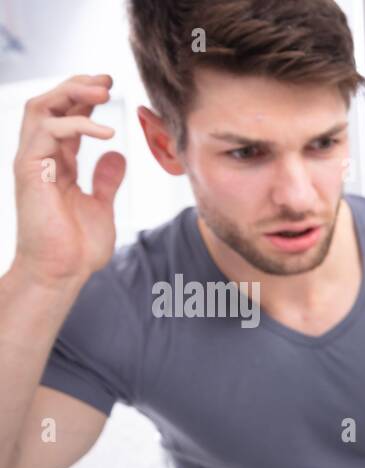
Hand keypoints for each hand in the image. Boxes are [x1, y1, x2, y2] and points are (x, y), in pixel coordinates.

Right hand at [12, 74, 125, 288]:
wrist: (61, 273)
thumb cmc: (77, 247)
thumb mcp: (100, 205)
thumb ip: (105, 179)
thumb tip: (117, 155)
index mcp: (56, 162)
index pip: (65, 116)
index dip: (84, 97)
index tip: (110, 86)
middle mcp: (40, 156)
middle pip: (48, 103)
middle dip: (76, 85)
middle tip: (107, 79)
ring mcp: (32, 162)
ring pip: (40, 108)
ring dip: (71, 94)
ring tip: (103, 92)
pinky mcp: (30, 171)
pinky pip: (46, 133)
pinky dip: (75, 126)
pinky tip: (104, 132)